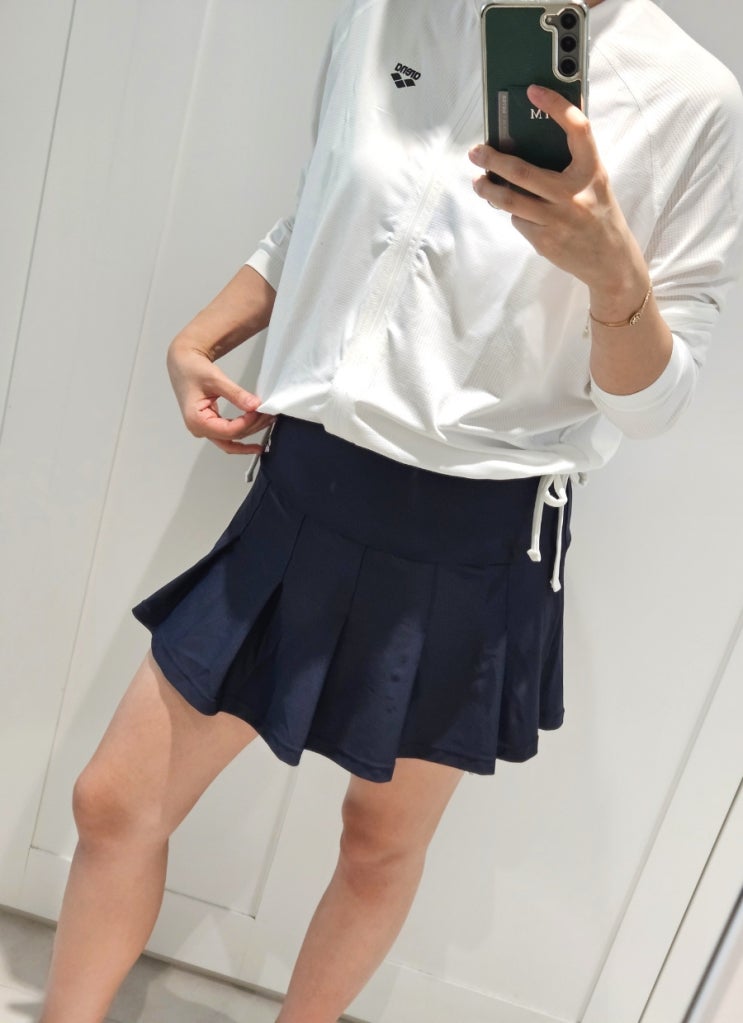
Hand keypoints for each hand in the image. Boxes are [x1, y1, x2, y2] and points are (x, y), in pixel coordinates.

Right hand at [166, 341, 275, 454]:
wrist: (182, 363)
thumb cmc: (192, 369)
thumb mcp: (216, 380)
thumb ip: (236, 394)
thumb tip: (255, 405)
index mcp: (196, 421)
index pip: (229, 430)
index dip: (248, 423)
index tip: (261, 411)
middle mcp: (199, 429)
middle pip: (232, 437)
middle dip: (253, 428)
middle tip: (270, 416)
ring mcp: (203, 429)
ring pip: (231, 441)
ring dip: (250, 433)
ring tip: (267, 422)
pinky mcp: (210, 425)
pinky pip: (228, 436)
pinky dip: (243, 433)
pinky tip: (256, 429)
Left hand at [468, 84, 640, 292]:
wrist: (609, 261)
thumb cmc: (598, 212)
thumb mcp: (594, 182)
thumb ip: (571, 162)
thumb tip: (530, 138)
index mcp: (592, 172)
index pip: (577, 130)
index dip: (556, 106)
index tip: (533, 91)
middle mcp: (574, 195)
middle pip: (522, 172)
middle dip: (493, 160)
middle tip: (476, 152)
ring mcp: (557, 220)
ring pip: (510, 201)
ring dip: (487, 189)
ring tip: (479, 182)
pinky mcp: (544, 241)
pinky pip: (519, 221)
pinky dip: (514, 213)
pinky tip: (518, 210)